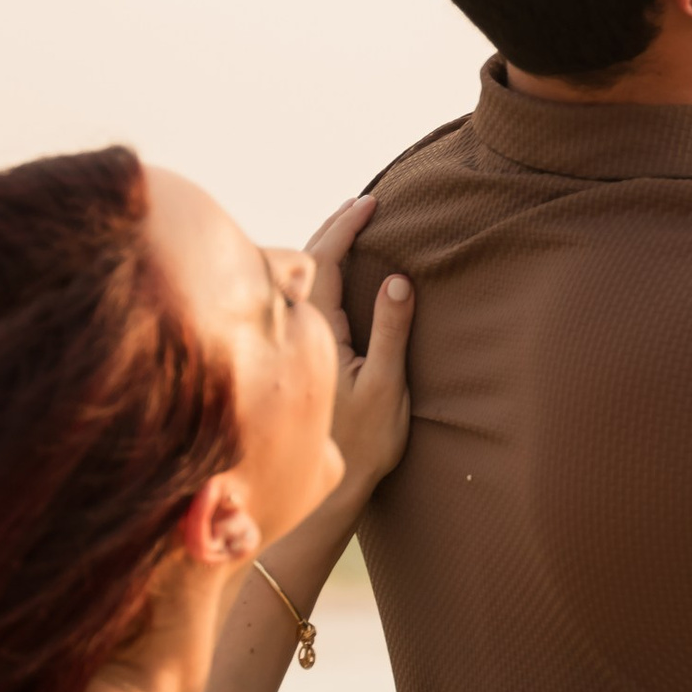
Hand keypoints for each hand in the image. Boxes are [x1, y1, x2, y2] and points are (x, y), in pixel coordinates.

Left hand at [304, 192, 412, 504]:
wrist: (329, 487)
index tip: (373, 204)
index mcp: (315, 331)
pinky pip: (305, 298)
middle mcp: (297, 331)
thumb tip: (396, 279)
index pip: (325, 260)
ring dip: (325, 247)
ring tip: (350, 224)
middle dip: (335, 227)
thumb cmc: (363, 442)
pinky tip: (334, 271)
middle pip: (308, 261)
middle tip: (364, 203)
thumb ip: (390, 332)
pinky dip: (320, 272)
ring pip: (303, 279)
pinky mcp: (300, 354)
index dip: (347, 226)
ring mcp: (295, 342)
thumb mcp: (386, 386)